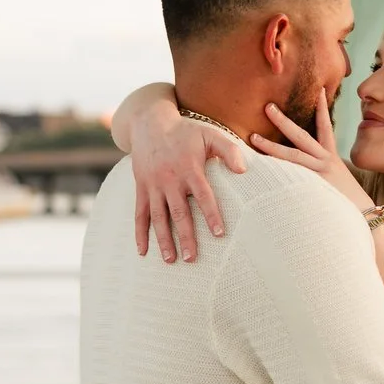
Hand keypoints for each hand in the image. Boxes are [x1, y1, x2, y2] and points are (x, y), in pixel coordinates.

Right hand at [133, 107, 244, 261]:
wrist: (149, 123)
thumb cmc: (186, 131)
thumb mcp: (210, 134)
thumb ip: (229, 150)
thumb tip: (244, 171)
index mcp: (189, 168)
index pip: (203, 195)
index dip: (211, 214)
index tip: (218, 233)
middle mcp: (170, 179)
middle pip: (178, 212)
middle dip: (185, 236)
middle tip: (191, 258)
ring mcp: (153, 185)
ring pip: (158, 217)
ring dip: (163, 240)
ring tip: (171, 260)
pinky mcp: (141, 188)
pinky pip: (139, 213)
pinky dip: (139, 233)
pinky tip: (142, 251)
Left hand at [252, 91, 374, 214]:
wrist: (367, 218)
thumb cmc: (350, 204)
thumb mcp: (338, 183)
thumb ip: (323, 174)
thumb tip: (310, 173)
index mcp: (331, 159)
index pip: (326, 127)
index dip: (322, 109)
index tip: (318, 91)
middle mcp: (325, 162)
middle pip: (301, 136)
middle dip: (283, 121)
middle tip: (267, 106)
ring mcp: (319, 175)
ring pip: (292, 156)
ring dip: (271, 147)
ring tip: (253, 138)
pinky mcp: (314, 189)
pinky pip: (291, 180)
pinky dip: (276, 177)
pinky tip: (259, 173)